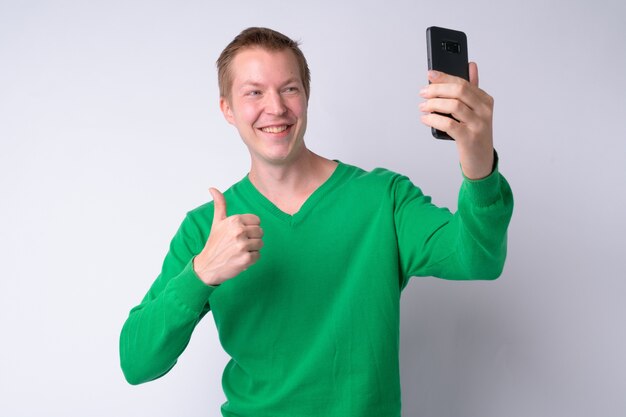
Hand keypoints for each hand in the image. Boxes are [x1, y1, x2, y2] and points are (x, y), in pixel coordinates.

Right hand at [193, 188, 263, 285]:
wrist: (207, 266)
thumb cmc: (215, 243)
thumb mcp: (217, 222)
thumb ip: (219, 204)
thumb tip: (212, 188)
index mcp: (234, 220)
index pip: (257, 220)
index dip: (250, 228)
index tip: (239, 234)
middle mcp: (239, 231)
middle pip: (260, 232)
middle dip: (252, 238)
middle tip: (238, 244)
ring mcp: (243, 245)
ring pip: (260, 244)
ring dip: (252, 249)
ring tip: (239, 251)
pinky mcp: (246, 259)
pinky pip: (258, 256)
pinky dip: (251, 259)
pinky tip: (239, 259)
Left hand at [419, 62, 494, 179]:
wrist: (481, 160)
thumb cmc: (475, 133)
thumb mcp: (476, 110)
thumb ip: (472, 89)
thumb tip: (471, 65)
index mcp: (485, 100)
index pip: (463, 82)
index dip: (444, 77)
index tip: (430, 74)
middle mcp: (484, 111)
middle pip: (459, 91)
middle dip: (437, 89)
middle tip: (423, 92)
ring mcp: (478, 124)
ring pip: (453, 106)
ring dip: (433, 104)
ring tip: (423, 107)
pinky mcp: (469, 138)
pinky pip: (448, 124)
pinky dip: (434, 119)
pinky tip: (425, 119)